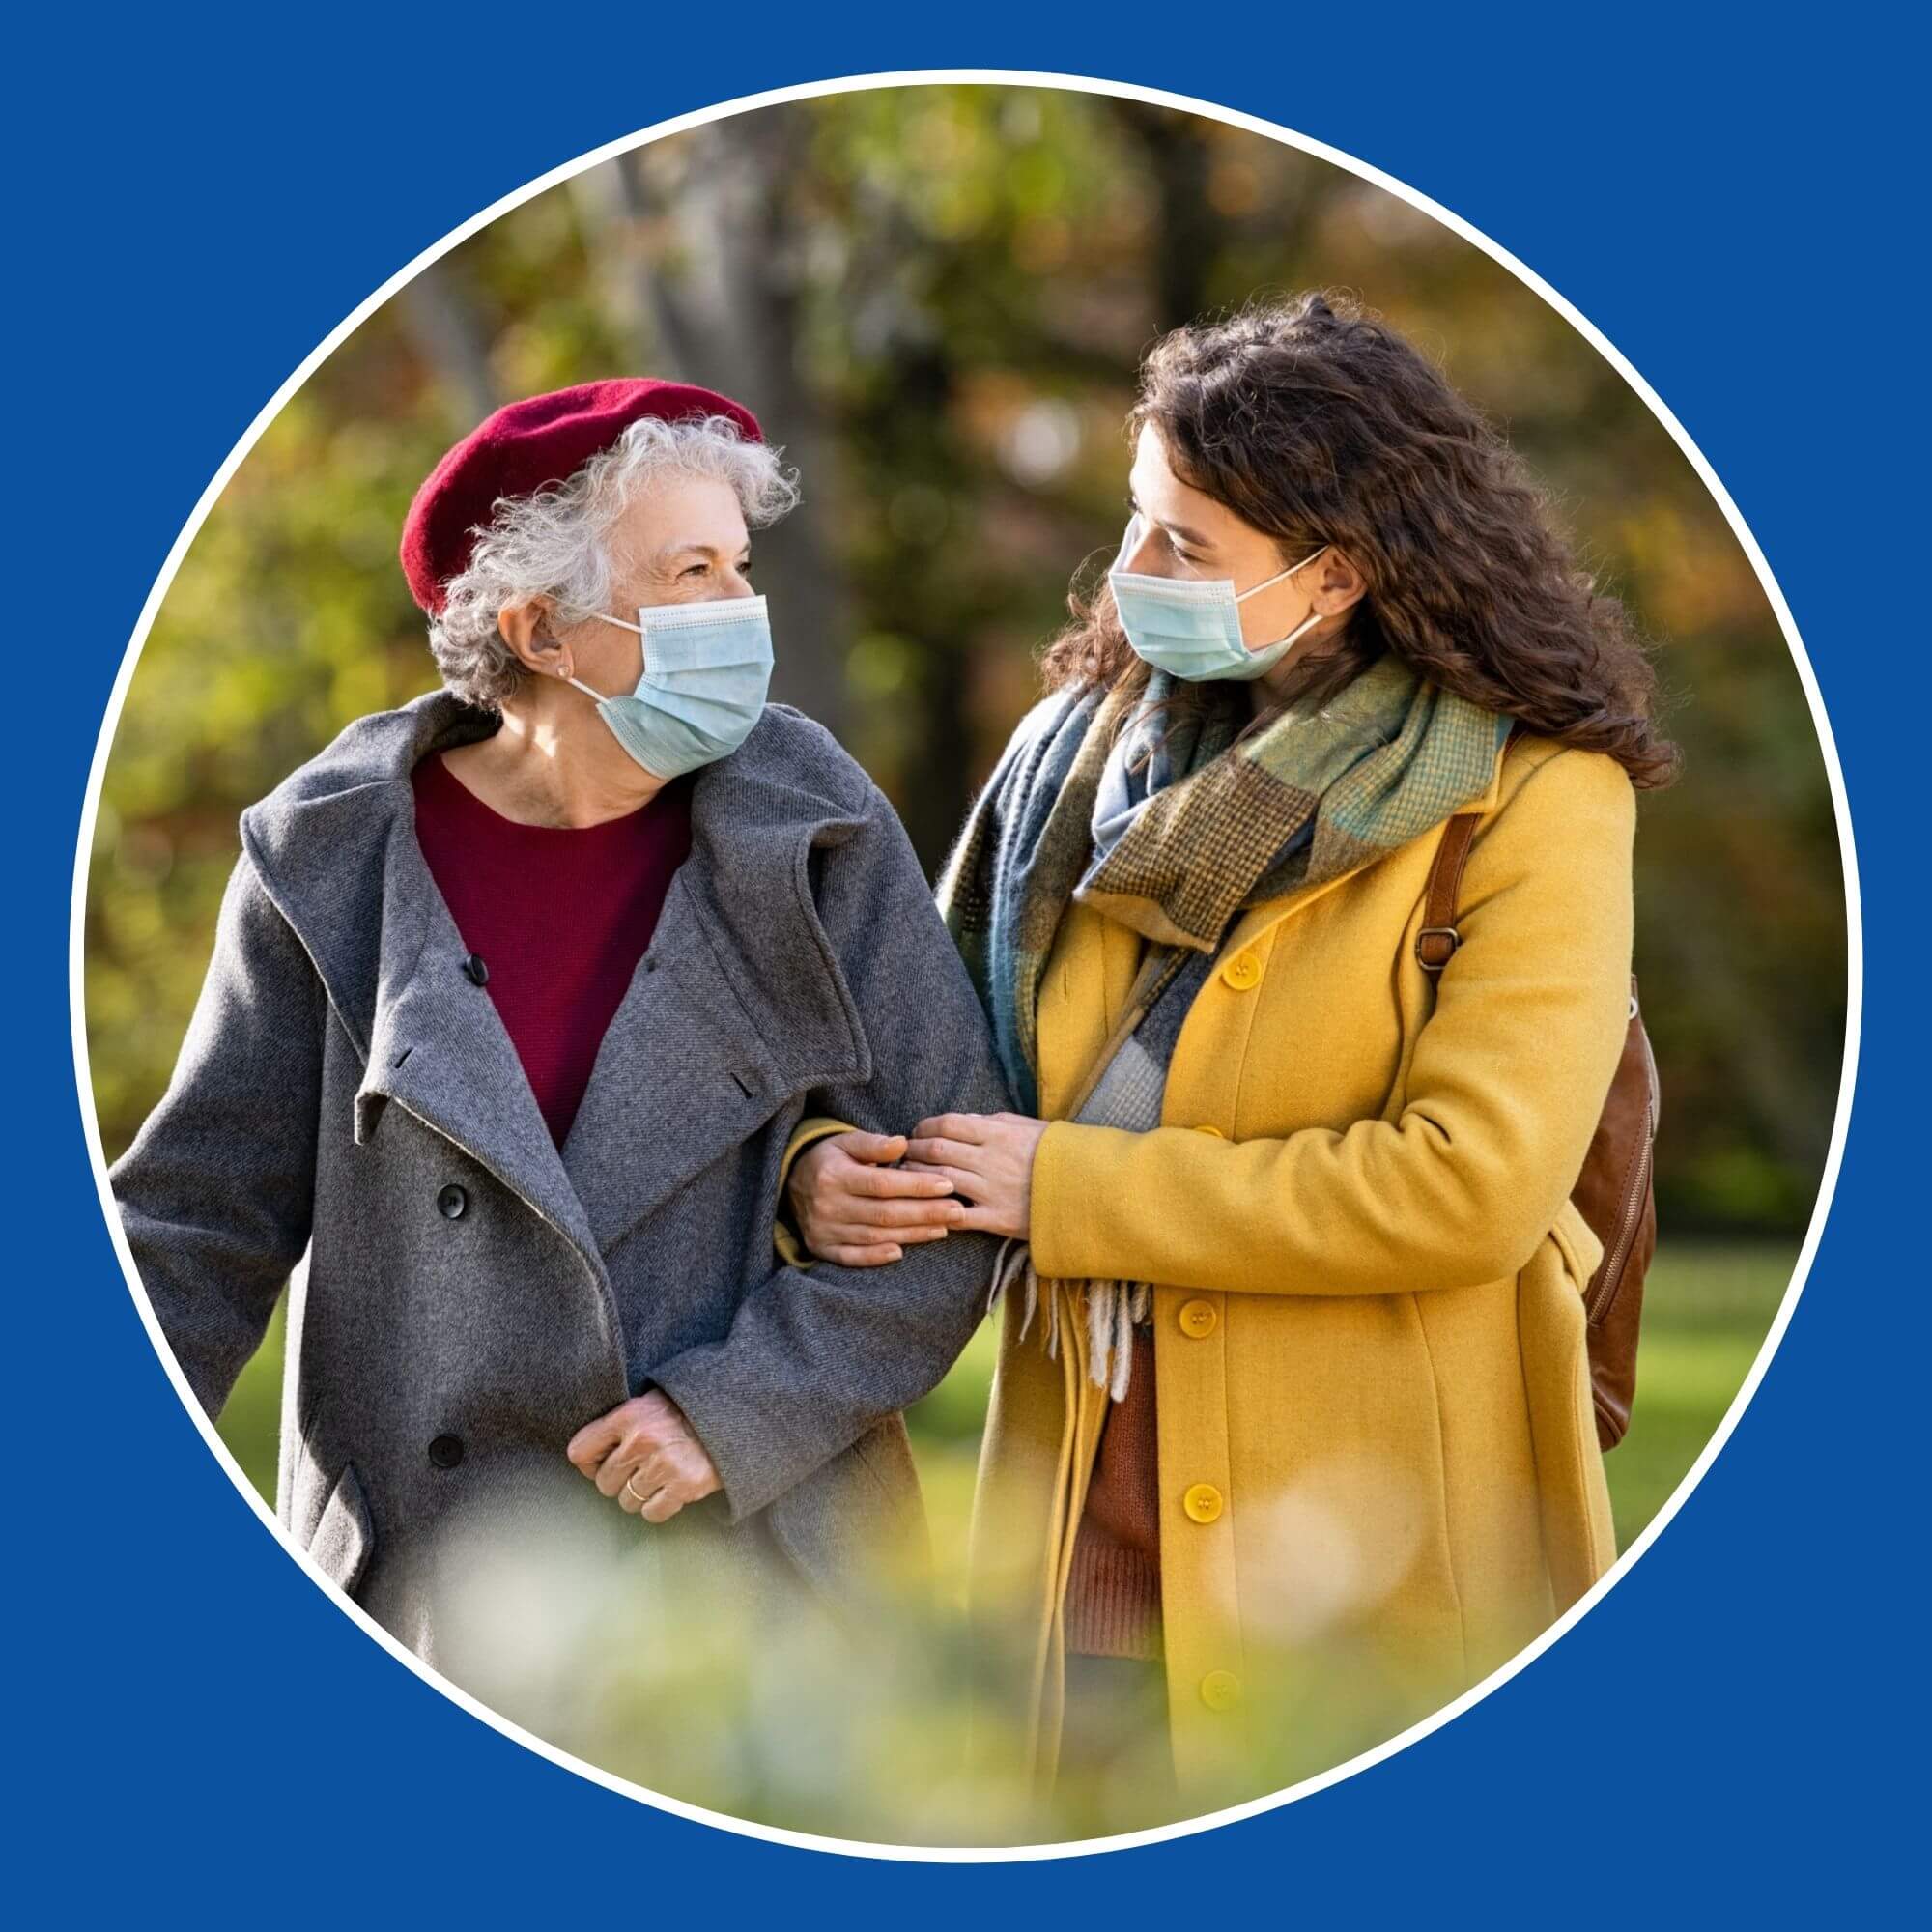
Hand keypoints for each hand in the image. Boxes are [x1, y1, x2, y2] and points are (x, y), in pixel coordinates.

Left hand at [565, 1390, 720, 1524]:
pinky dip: (660, 1506)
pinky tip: (671, 1489)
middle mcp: (641, 1441)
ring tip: (658, 1477)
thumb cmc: (687, 1409)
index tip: (602, 1463)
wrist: (733, 1416)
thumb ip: (621, 1424)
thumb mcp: (649, 1402)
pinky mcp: (683, 1486)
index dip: (589, 1463)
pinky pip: (652, 1513)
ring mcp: (663, 1465)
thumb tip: (590, 1457)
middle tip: (638, 1470)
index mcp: (628, 1416)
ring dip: (640, 1495)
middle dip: (618, 1481)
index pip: (580, 1452)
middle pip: (604, 1482)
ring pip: (627, 1501)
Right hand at [788, 1130, 964, 1266]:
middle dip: (925, 1212)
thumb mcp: (846, 1142)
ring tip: (944, 1227)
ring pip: (874, 1236)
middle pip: (884, 1213)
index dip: (917, 1185)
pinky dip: (875, 1257)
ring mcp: (823, 1230)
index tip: (947, 1183)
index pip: (883, 1184)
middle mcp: (827, 1205)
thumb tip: (903, 1144)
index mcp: (834, 1175)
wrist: (790, 1182)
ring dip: (912, 1234)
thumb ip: (874, 1144)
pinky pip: (852, 1257)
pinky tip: (901, 1252)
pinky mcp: (821, 1248)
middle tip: (958, 1210)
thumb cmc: (830, 1158)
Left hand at [903, 1111, 1048, 1241]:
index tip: (918, 1131)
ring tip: (910, 1179)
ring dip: (917, 1178)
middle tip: (906, 1154)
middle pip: (937, 1150)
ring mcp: (993, 1191)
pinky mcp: (998, 1219)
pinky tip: (930, 1207)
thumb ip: (996, 1121)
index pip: (948, 1124)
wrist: (1091, 1190)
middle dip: (915, 1151)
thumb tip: (965, 1119)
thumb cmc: (1060, 1155)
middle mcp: (992, 1160)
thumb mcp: (1031, 1127)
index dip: (925, 1126)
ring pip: (939, 1181)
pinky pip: (958, 1216)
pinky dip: (939, 1211)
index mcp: (1000, 1133)